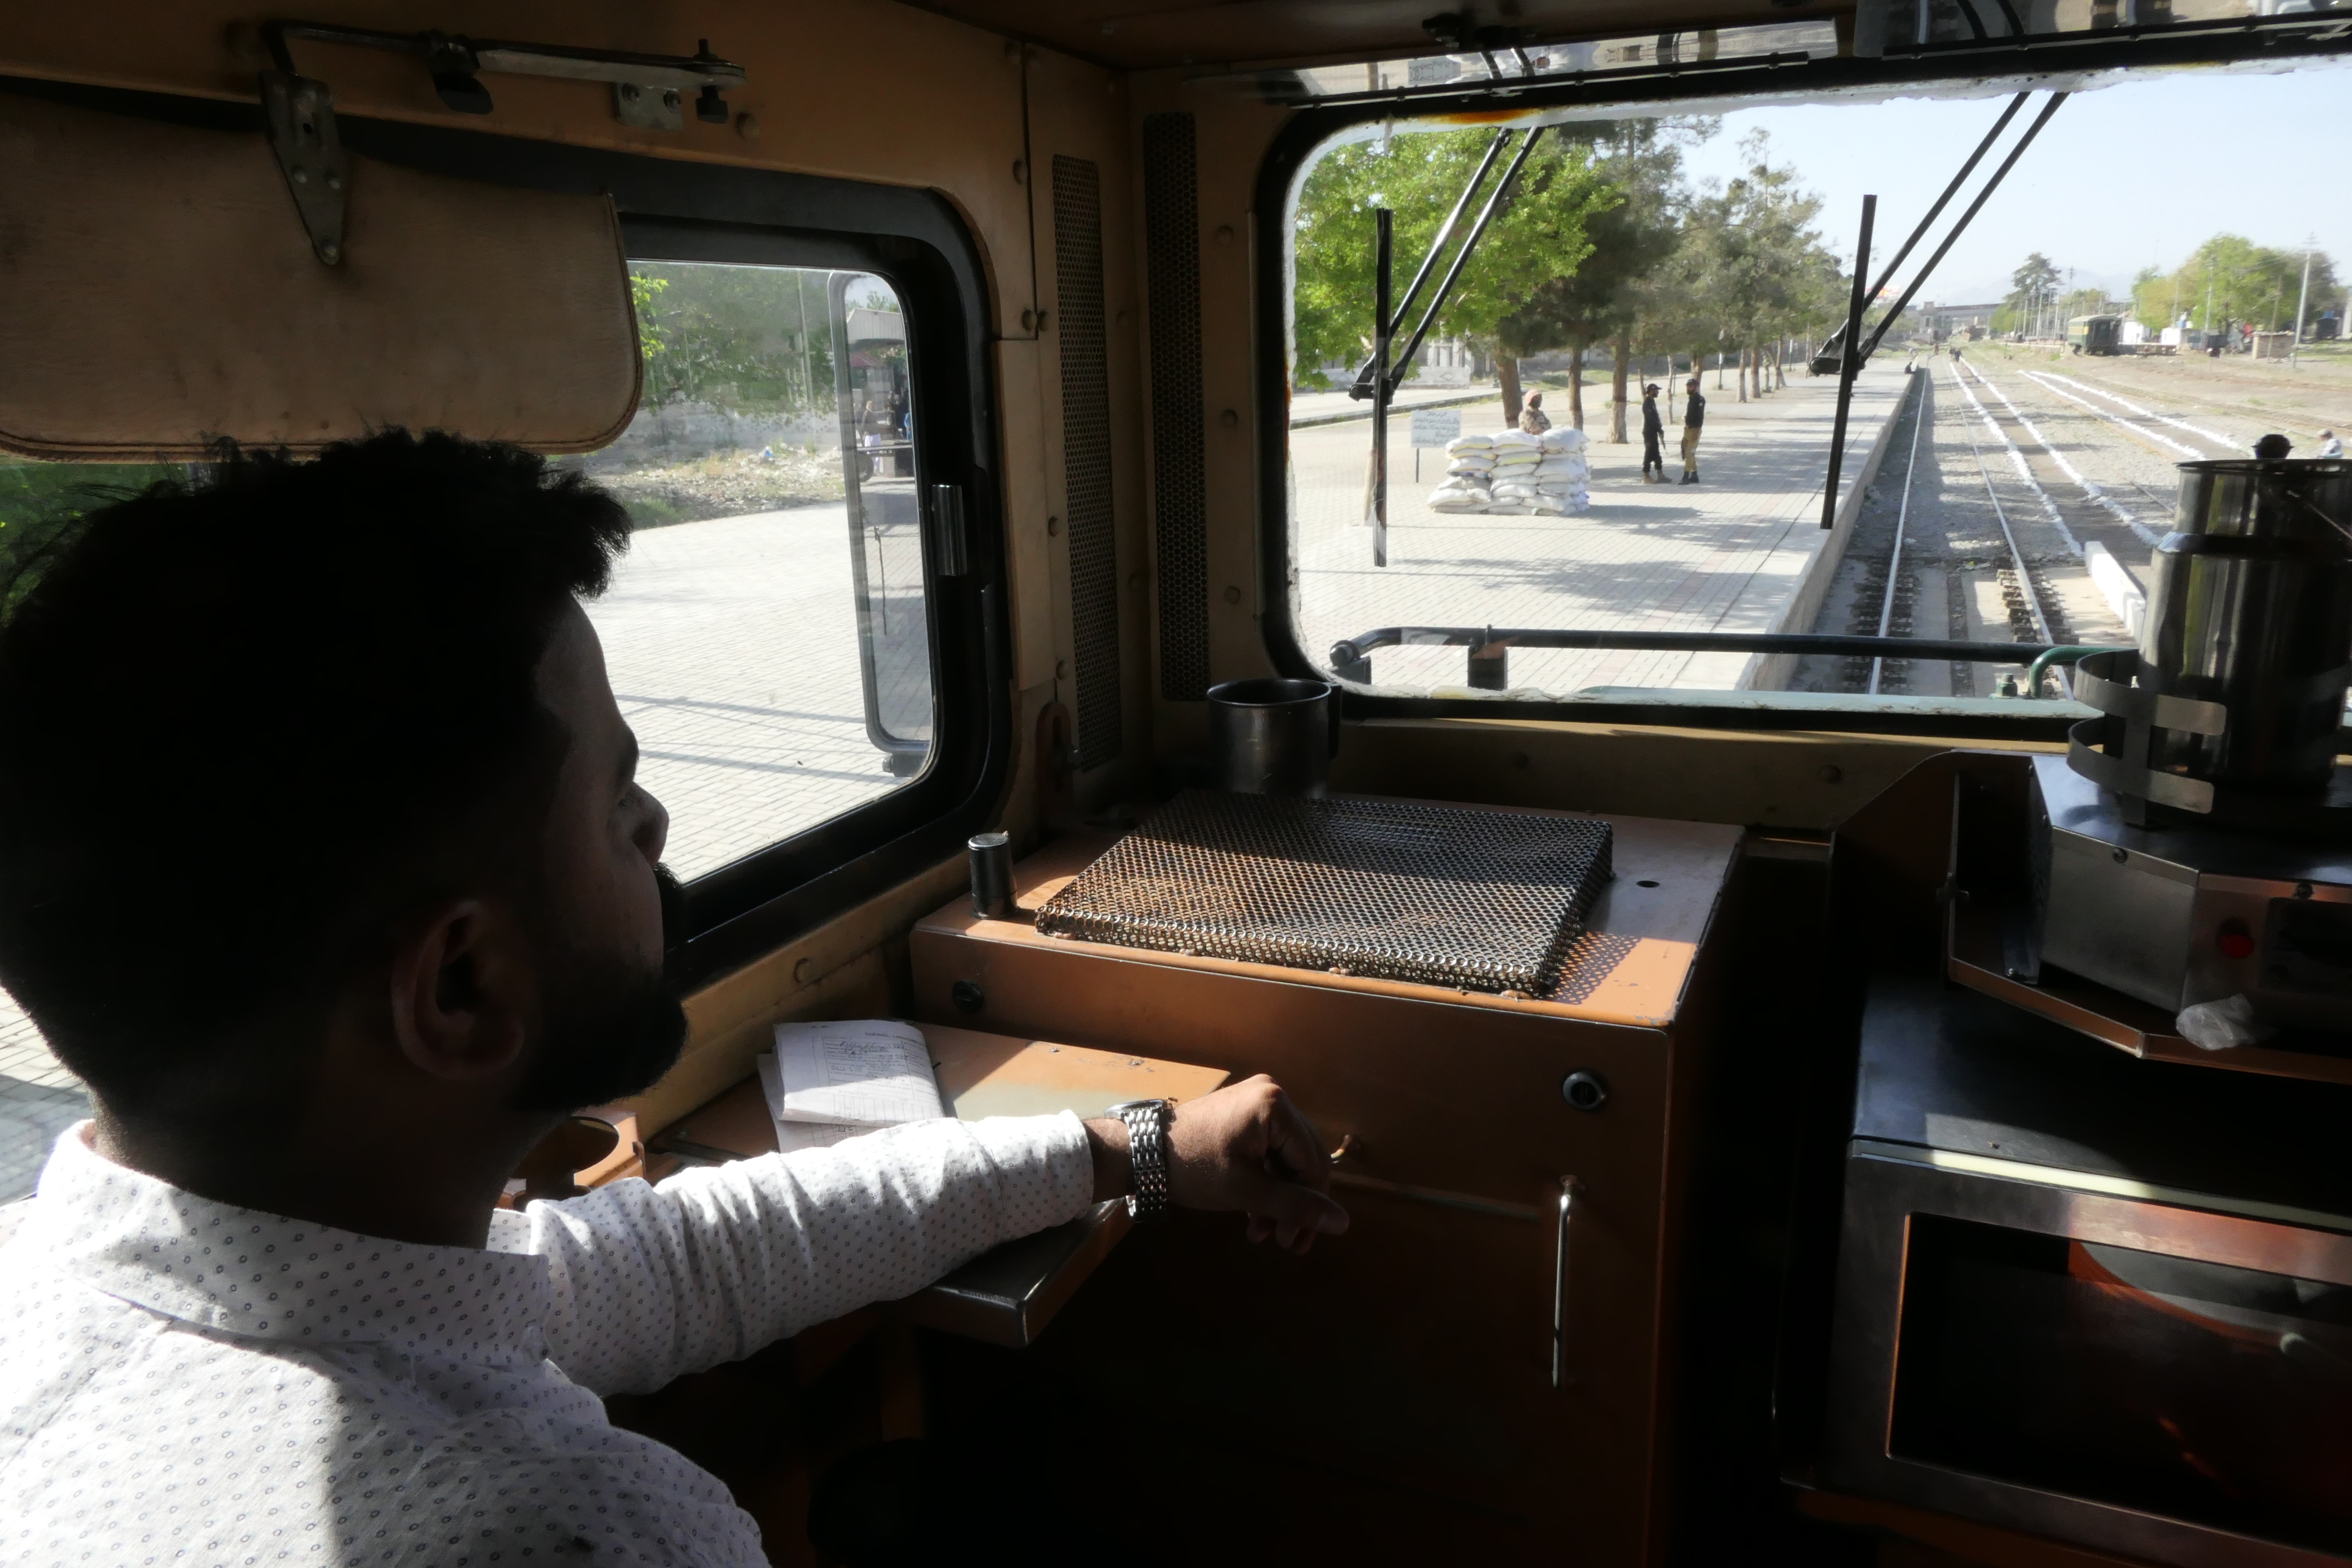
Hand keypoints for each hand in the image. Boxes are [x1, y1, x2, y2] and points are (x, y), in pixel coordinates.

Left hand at [1087, 1075, 1347, 1255]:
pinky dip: (1265, 1183)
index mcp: (1275, 1106)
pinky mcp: (1244, 1115)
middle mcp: (1273, 1095)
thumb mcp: (1246, 1192)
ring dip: (1278, 1199)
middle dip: (1293, 1205)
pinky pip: (1270, 1152)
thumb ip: (1294, 1206)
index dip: (1310, 1205)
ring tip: (1263, 1233)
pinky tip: (1255, 1214)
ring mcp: (1257, 1103)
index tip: (1295, 1243)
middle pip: (1303, 1160)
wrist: (1141, 1153)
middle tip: (1286, 1243)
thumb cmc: (1192, 1169)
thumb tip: (1344, 1224)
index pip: (1313, 1162)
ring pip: (1286, 1160)